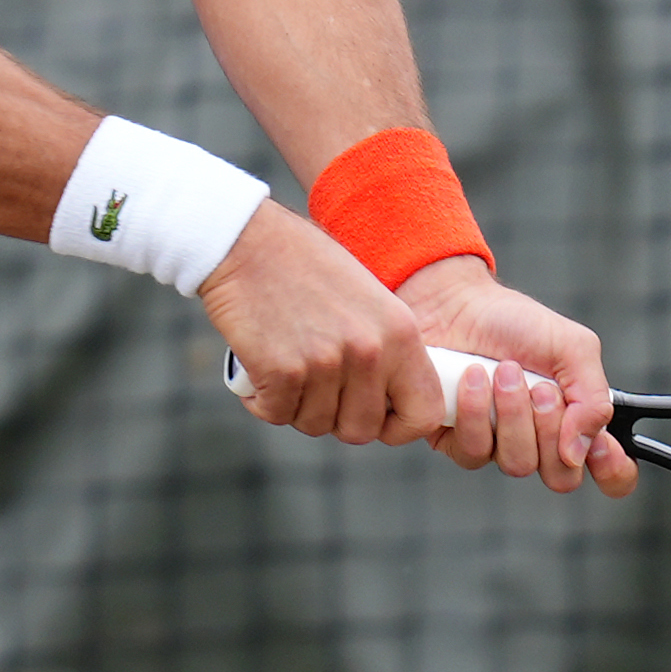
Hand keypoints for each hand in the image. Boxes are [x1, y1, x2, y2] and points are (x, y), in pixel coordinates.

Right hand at [201, 205, 456, 446]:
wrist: (246, 241)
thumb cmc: (304, 266)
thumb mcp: (368, 301)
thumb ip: (385, 350)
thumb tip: (387, 404)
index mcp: (401, 332)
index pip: (424, 413)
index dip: (399, 428)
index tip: (375, 417)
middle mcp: (370, 351)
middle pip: (362, 430)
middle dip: (336, 419)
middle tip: (315, 388)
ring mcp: (326, 363)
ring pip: (315, 424)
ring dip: (296, 406)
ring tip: (286, 366)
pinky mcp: (282, 371)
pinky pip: (276, 414)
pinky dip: (263, 401)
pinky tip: (259, 369)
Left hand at [395, 258, 637, 497]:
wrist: (455, 305)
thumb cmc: (514, 323)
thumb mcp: (572, 347)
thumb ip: (593, 398)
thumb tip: (580, 450)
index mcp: (578, 420)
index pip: (611, 471)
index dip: (612, 470)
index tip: (602, 447)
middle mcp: (542, 441)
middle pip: (561, 477)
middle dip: (551, 428)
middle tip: (541, 388)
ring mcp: (501, 446)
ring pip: (518, 465)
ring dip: (513, 413)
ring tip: (503, 371)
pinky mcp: (460, 443)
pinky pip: (475, 453)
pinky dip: (476, 411)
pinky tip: (473, 379)